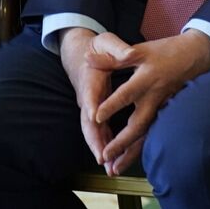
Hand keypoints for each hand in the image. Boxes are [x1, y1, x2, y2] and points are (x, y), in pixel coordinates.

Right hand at [59, 28, 115, 171]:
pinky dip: (105, 144)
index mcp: (91, 80)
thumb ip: (116, 48)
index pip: (90, 95)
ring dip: (100, 149)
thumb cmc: (97, 46)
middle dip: (95, 140)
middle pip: (89, 122)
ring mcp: (90, 107)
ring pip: (93, 131)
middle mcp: (88, 98)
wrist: (82, 52)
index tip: (95, 117)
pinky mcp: (95, 111)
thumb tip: (128, 53)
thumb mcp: (106, 41)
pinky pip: (100, 130)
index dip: (92, 106)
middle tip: (103, 158)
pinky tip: (113, 159)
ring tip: (109, 167)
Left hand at [88, 30, 209, 174]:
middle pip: (138, 124)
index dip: (112, 105)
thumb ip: (113, 58)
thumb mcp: (140, 50)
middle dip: (121, 142)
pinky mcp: (167, 111)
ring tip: (116, 168)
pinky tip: (133, 158)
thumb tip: (88, 59)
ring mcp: (162, 106)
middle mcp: (154, 96)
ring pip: (146, 133)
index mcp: (146, 79)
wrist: (199, 54)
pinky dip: (142, 146)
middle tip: (105, 156)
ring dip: (131, 152)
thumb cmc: (168, 50)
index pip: (127, 94)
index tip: (96, 117)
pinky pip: (153, 131)